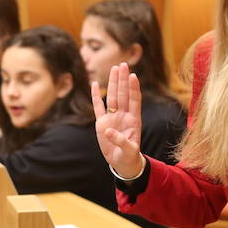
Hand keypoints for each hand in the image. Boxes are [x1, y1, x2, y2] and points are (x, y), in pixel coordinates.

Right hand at [91, 62, 143, 179]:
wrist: (122, 162)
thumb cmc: (129, 156)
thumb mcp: (128, 151)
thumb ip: (121, 141)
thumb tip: (109, 131)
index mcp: (133, 120)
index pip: (134, 100)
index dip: (133, 88)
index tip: (133, 76)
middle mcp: (123, 116)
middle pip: (123, 94)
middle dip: (123, 79)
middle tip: (123, 64)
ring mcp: (112, 118)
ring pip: (112, 97)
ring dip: (113, 83)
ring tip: (114, 68)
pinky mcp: (102, 123)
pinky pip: (98, 107)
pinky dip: (95, 96)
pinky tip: (94, 84)